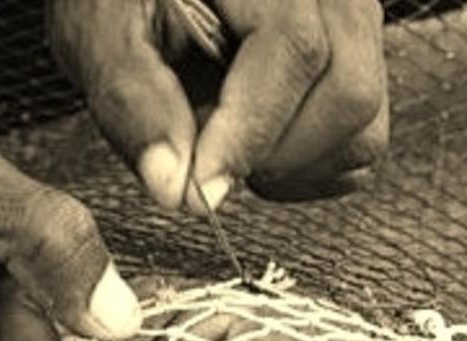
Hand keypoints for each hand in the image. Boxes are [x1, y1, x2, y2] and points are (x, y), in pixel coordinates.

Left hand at [48, 0, 387, 208]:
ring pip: (364, 124)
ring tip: (232, 151)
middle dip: (275, 155)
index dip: (250, 133)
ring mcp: (354, 25)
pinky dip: (311, 170)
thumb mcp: (103, 31)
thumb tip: (174, 186)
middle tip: (211, 164)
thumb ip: (133, 100)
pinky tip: (261, 151)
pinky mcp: (357, 65)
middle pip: (349, 92)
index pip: (292, 49)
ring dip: (294, 167)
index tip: (202, 189)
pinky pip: (362, 141)